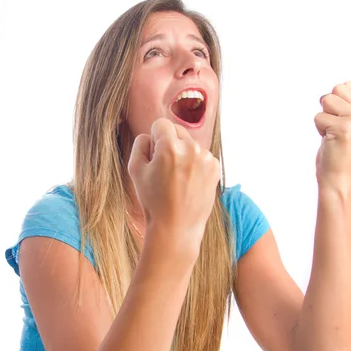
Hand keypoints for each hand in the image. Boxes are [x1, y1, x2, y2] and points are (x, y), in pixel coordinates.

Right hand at [127, 118, 219, 255]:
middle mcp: (191, 149)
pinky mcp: (215, 167)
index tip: (154, 154)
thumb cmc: (153, 200)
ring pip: (191, 143)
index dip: (154, 138)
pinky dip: (196, 163)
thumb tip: (150, 135)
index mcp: (170, 147)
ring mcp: (206, 158)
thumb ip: (140, 144)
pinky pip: (202, 156)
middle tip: (164, 168)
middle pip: (178, 131)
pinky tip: (189, 181)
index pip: (161, 124)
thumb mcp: (135, 170)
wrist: (177, 226)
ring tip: (177, 178)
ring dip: (184, 153)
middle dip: (169, 143)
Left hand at [314, 81, 350, 187]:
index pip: (346, 85)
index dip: (338, 103)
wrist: (340, 176)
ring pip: (326, 100)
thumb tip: (339, 86)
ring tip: (334, 133)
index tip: (345, 122)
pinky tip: (331, 140)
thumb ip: (350, 102)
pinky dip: (320, 129)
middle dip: (330, 108)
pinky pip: (318, 117)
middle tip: (338, 128)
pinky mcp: (343, 128)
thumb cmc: (342, 148)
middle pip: (336, 89)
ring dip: (324, 118)